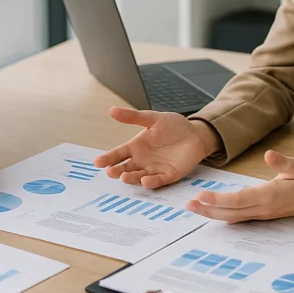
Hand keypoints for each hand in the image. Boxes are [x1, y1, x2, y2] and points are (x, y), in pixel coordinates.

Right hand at [93, 107, 220, 188]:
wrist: (195, 133)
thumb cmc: (173, 126)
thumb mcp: (153, 118)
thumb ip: (133, 117)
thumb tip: (112, 110)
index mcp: (136, 147)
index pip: (119, 154)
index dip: (108, 158)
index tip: (98, 162)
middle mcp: (143, 160)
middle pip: (126, 168)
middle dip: (117, 171)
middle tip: (110, 171)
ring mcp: (155, 169)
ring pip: (139, 176)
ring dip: (131, 178)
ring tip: (124, 177)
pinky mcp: (169, 175)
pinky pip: (158, 180)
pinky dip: (151, 181)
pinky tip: (145, 180)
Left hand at [186, 150, 293, 221]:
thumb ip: (283, 162)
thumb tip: (269, 155)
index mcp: (270, 196)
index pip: (239, 200)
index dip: (219, 199)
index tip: (201, 196)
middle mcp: (264, 207)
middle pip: (231, 212)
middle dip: (208, 210)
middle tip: (188, 205)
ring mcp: (264, 212)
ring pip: (234, 216)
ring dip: (213, 213)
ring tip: (194, 207)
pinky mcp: (265, 212)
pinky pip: (241, 216)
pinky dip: (224, 214)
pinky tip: (213, 212)